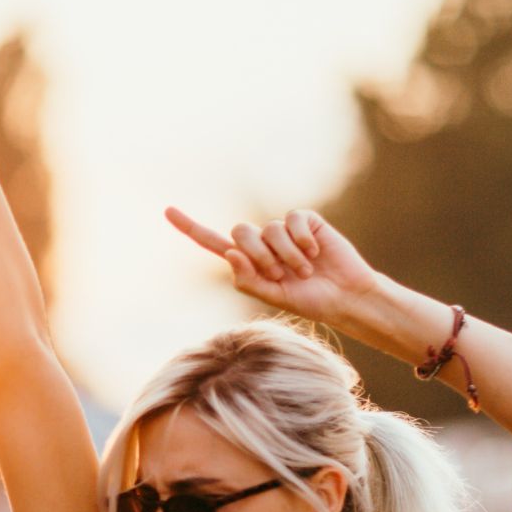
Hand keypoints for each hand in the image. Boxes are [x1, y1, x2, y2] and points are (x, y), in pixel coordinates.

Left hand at [165, 207, 381, 326]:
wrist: (344, 296)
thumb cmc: (308, 300)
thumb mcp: (272, 297)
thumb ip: (247, 279)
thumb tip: (229, 253)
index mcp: (247, 262)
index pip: (212, 242)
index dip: (190, 226)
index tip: (167, 210)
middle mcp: (262, 243)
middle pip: (241, 232)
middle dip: (259, 256)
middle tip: (280, 275)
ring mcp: (283, 231)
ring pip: (268, 230)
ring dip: (286, 255)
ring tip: (304, 270)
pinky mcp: (305, 221)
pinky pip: (293, 220)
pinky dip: (302, 240)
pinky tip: (315, 252)